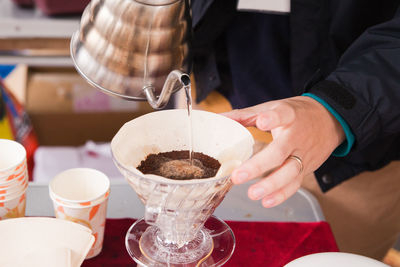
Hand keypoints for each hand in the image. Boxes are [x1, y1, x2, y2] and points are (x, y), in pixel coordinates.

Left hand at [222, 96, 344, 207]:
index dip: (273, 118)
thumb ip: (245, 115)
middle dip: (259, 165)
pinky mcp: (308, 168)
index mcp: (288, 115)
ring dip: (271, 185)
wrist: (330, 120)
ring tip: (252, 194)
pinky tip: (267, 201)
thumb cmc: (295, 114)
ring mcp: (303, 154)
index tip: (263, 122)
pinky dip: (282, 194)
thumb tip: (219, 118)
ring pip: (290, 172)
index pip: (282, 115)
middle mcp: (297, 136)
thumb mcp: (273, 107)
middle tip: (238, 176)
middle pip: (280, 152)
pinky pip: (296, 183)